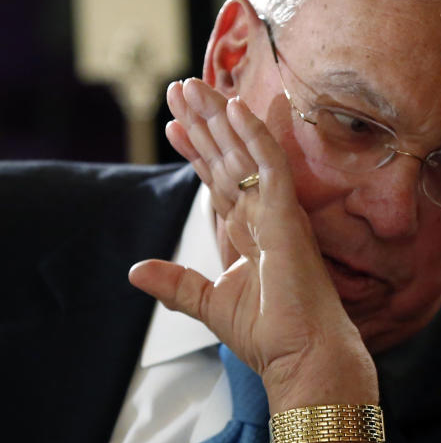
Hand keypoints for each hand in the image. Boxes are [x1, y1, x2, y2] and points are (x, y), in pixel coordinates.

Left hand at [129, 79, 378, 442]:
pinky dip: (253, 136)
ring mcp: (278, 213)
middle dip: (202, 123)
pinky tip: (235, 108)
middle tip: (179, 87)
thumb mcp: (210, 305)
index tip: (173, 126)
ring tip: (191, 87)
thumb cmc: (271, 336)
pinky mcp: (288, 216)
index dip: (195, 152)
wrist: (302, 355)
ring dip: (217, 119)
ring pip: (243, 154)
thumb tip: (136, 270)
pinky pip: (270, 166)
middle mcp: (265, 216)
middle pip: (227, 158)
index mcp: (250, 233)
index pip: (218, 181)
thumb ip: (177, 285)